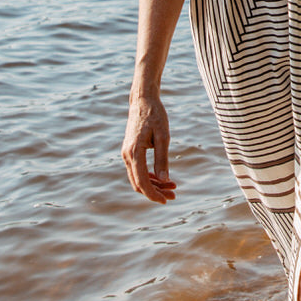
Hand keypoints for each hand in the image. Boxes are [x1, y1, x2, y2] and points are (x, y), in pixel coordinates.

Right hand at [122, 88, 176, 203]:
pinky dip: (149, 177)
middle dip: (155, 192)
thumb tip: (165, 180)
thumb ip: (162, 159)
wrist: (142, 100)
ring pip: (137, 178)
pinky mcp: (130, 151)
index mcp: (134, 152)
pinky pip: (137, 170)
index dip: (154, 194)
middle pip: (138, 183)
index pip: (142, 182)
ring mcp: (127, 153)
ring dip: (153, 185)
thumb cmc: (155, 115)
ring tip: (172, 186)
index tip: (167, 200)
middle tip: (173, 195)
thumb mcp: (163, 136)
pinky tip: (162, 178)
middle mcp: (127, 155)